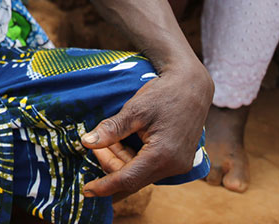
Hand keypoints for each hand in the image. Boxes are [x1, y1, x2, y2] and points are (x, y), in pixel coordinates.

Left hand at [80, 63, 211, 198]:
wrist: (192, 86)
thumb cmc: (164, 95)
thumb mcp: (134, 110)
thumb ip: (111, 129)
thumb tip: (86, 143)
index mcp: (163, 156)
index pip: (128, 179)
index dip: (105, 186)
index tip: (86, 190)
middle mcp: (173, 166)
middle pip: (132, 177)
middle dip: (109, 163)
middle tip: (94, 144)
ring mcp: (178, 164)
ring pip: (140, 173)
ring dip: (119, 159)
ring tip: (107, 138)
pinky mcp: (178, 160)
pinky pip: (149, 167)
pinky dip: (132, 157)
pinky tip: (121, 141)